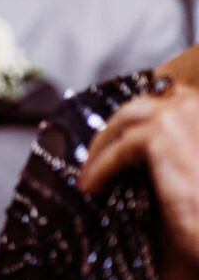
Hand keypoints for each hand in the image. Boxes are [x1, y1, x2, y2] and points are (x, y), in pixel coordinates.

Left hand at [80, 80, 198, 261]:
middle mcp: (197, 104)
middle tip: (98, 152)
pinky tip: (92, 186)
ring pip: (124, 122)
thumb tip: (135, 137)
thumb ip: (174, 144)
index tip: (122, 132)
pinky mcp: (159, 135)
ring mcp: (179, 115)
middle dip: (116, 128)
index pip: (167, 93)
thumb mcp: (191, 163)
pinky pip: (117, 150)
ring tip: (90, 170)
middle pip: (142, 106)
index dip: (143, 114)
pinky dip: (100, 168)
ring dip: (103, 147)